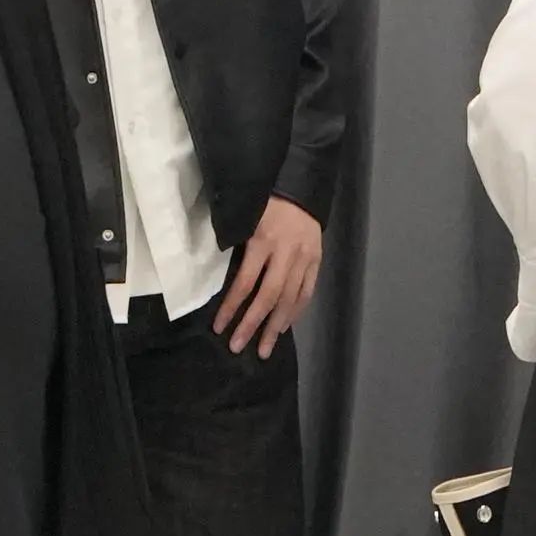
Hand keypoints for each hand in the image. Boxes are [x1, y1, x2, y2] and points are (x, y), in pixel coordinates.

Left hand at [214, 195, 324, 358]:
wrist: (301, 187)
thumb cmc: (265, 202)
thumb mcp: (245, 216)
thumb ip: (236, 244)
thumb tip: (220, 276)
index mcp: (263, 241)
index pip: (246, 282)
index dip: (231, 307)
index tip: (219, 327)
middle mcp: (286, 253)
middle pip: (269, 297)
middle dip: (253, 324)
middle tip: (238, 347)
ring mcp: (305, 259)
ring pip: (290, 299)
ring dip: (276, 326)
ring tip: (264, 349)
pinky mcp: (317, 261)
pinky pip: (307, 292)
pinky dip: (296, 311)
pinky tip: (284, 327)